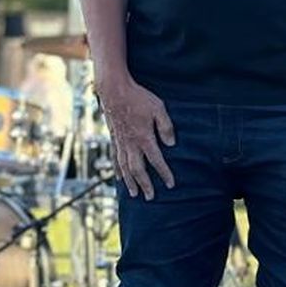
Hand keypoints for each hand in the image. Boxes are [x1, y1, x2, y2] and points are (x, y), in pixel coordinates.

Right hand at [97, 74, 175, 198]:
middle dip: (145, 184)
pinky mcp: (113, 137)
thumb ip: (166, 126)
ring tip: (134, 193)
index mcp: (144, 137)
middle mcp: (131, 143)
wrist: (114, 89)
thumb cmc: (138, 97)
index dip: (164, 173)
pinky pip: (115, 157)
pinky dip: (117, 169)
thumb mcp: (158, 108)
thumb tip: (171, 144)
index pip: (156, 160)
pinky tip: (119, 177)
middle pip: (138, 169)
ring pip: (125, 166)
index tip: (170, 184)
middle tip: (149, 197)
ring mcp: (120, 141)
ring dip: (130, 181)